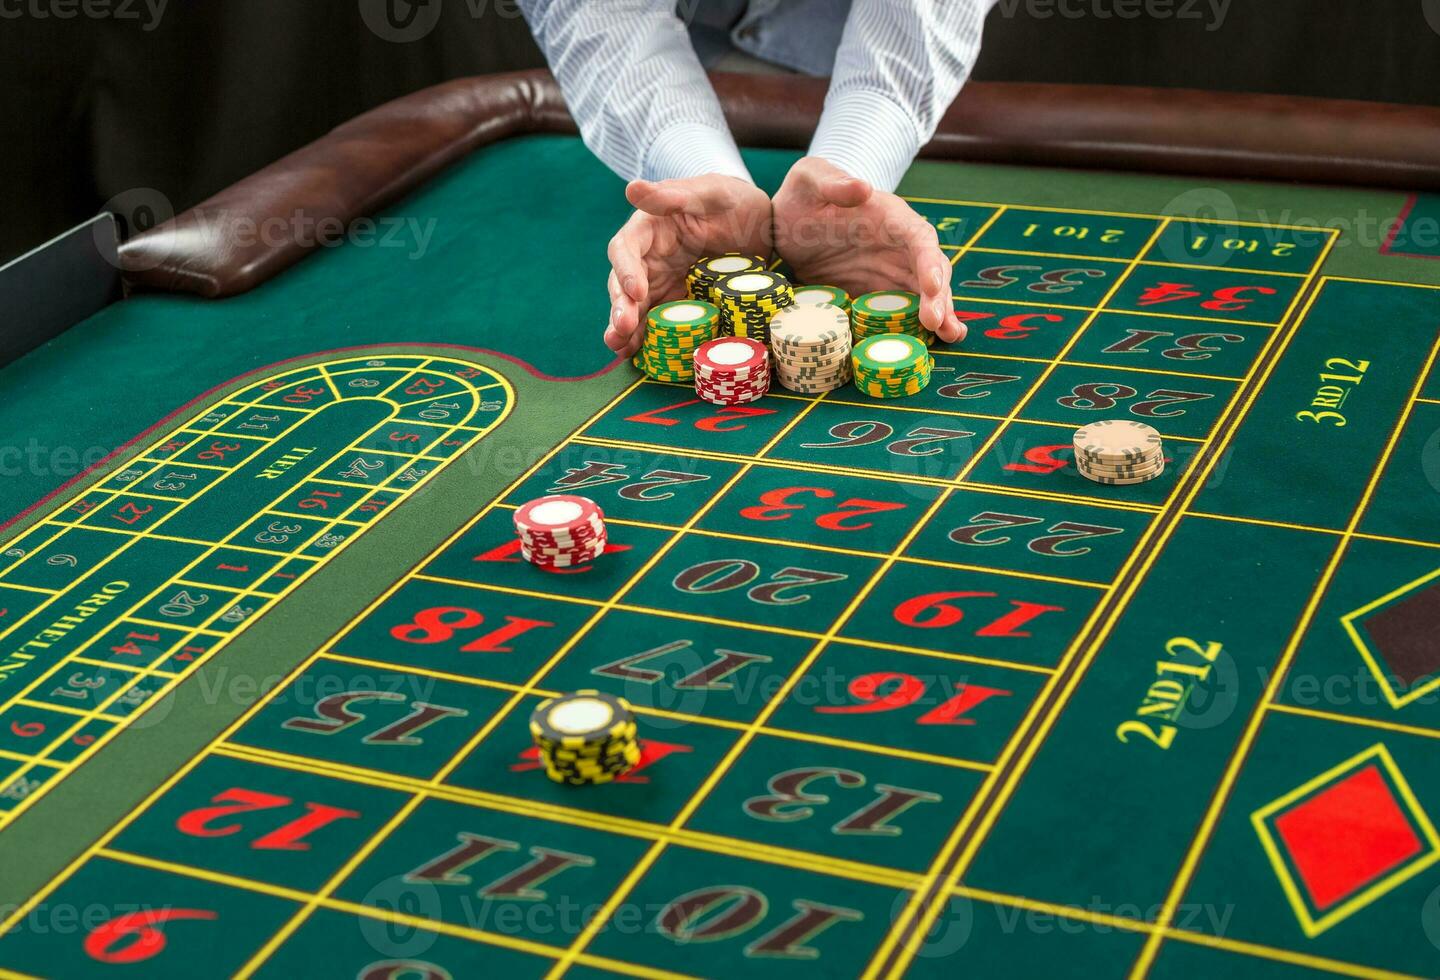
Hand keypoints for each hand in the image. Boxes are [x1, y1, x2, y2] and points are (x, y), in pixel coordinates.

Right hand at [605, 174, 771, 356]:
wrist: (760, 225)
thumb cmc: (733, 200)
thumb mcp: (711, 192)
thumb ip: (674, 195)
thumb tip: (631, 188)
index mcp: (650, 228)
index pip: (626, 248)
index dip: (626, 269)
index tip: (636, 290)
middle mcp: (648, 258)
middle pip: (624, 283)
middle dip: (620, 307)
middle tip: (622, 329)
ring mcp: (660, 282)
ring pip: (634, 307)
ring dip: (624, 328)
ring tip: (620, 347)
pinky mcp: (675, 302)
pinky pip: (656, 321)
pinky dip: (646, 338)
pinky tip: (637, 354)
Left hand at [772, 156, 962, 342]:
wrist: (786, 223)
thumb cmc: (803, 194)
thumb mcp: (810, 179)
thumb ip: (832, 182)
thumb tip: (862, 187)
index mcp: (890, 217)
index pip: (919, 239)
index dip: (929, 262)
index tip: (931, 286)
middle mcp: (898, 247)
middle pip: (930, 272)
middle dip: (939, 297)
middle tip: (938, 324)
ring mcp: (890, 273)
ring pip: (925, 296)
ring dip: (940, 315)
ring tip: (950, 336)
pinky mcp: (876, 295)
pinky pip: (902, 313)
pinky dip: (916, 328)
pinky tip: (931, 344)